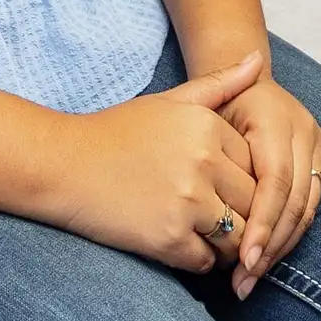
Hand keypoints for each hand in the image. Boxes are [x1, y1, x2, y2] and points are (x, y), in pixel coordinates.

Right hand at [32, 52, 263, 271]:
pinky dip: (202, 261)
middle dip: (247, 215)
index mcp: (209, 127)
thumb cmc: (116, 131)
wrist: (63, 165)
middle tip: (230, 221)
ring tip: (213, 238)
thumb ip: (219, 84)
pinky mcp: (167, 239)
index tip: (231, 188)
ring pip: (237, 236)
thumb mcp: (170, 100)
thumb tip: (258, 59)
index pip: (257, 164)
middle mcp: (204, 163)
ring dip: (230, 244)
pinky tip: (186, 247)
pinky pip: (206, 261)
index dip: (248, 180)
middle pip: (253, 201)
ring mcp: (187, 203)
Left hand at [217, 71, 320, 298]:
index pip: (276, 180)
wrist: (245, 83)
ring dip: (280, 249)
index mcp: (275, 118)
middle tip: (244, 282)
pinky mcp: (319, 161)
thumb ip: (210, 135)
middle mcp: (303, 131)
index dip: (263, 222)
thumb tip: (218, 150)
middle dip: (271, 246)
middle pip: (295, 200)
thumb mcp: (206, 110)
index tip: (243, 260)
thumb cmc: (214, 103)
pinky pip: (309, 207)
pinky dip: (287, 237)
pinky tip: (264, 260)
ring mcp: (316, 146)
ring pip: (306, 209)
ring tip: (250, 280)